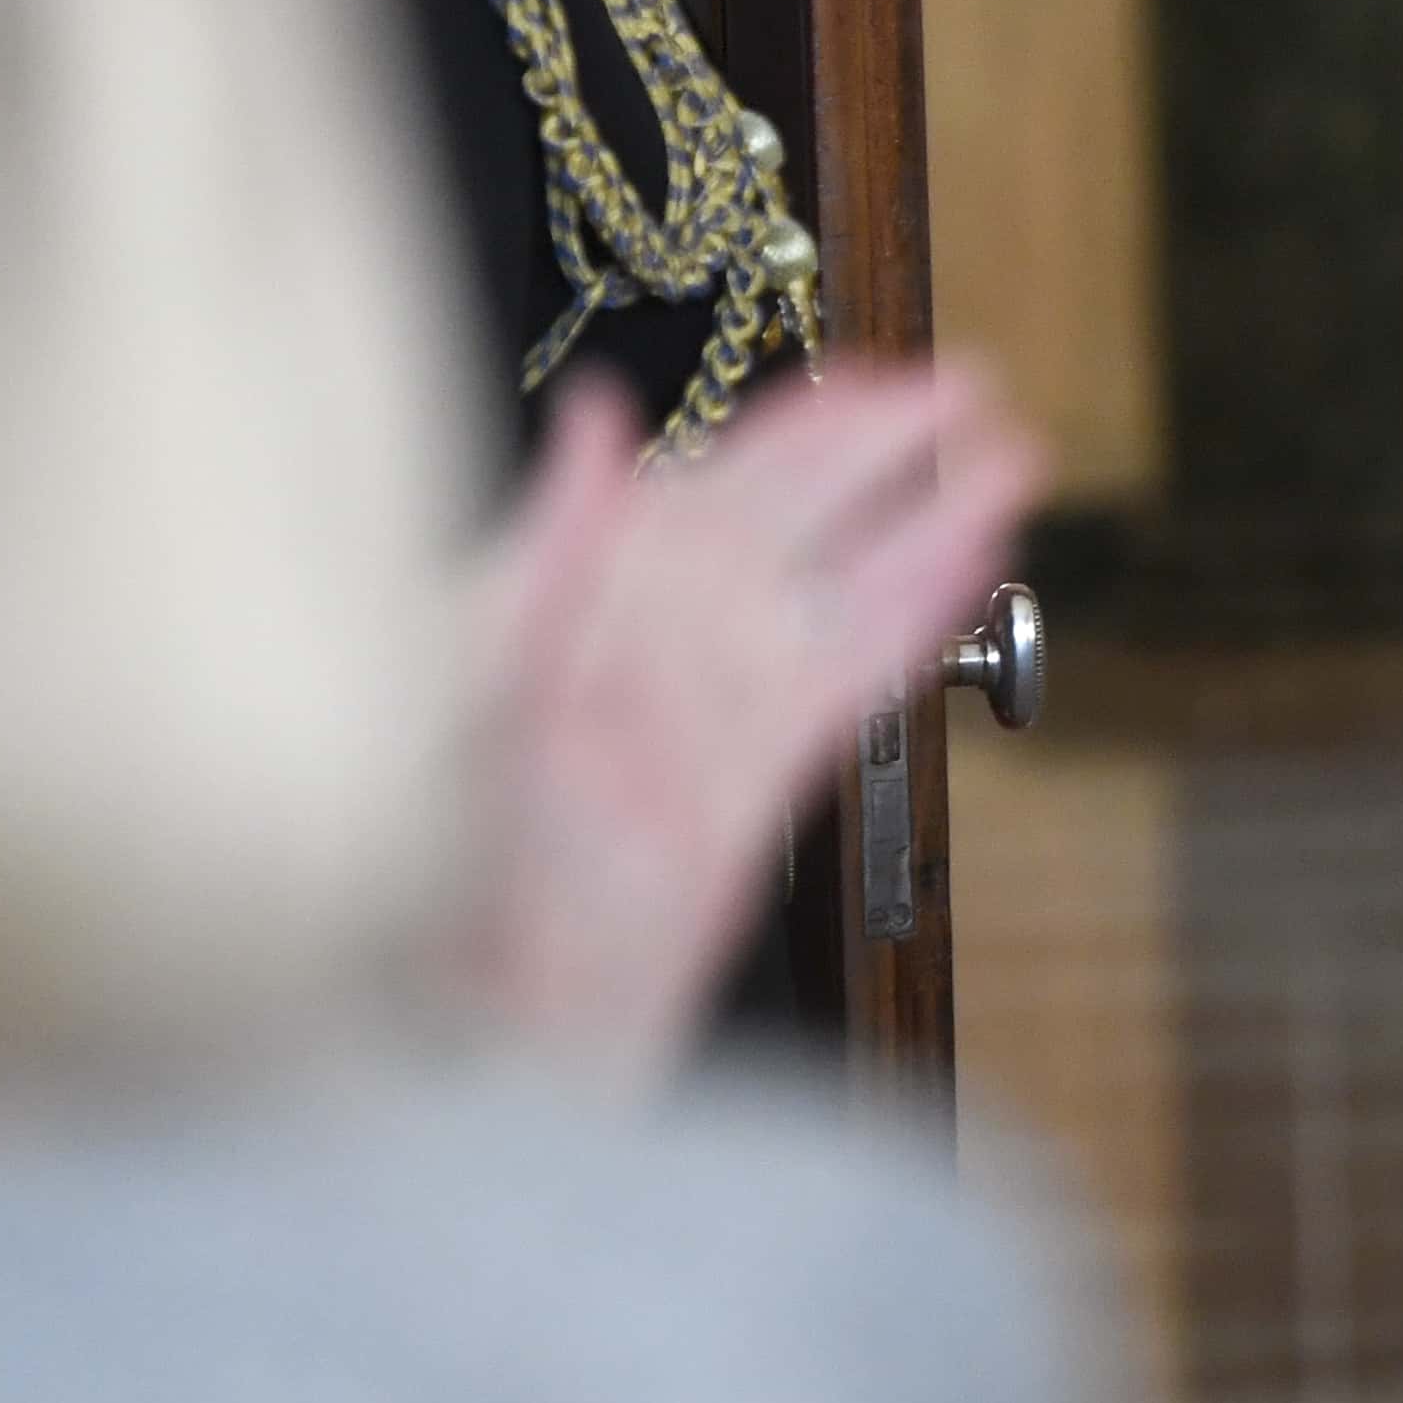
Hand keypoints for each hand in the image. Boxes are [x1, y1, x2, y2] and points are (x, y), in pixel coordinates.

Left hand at [464, 361, 1044, 1080]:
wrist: (430, 1026)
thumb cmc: (392, 855)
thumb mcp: (449, 675)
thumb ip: (545, 548)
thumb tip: (597, 418)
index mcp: (574, 592)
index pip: (714, 479)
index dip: (805, 425)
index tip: (881, 376)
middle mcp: (648, 641)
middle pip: (796, 523)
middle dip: (888, 455)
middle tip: (976, 391)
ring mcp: (704, 715)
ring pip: (841, 596)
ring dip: (929, 528)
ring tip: (1009, 467)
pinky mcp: (747, 795)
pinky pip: (844, 687)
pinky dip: (914, 624)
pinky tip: (969, 570)